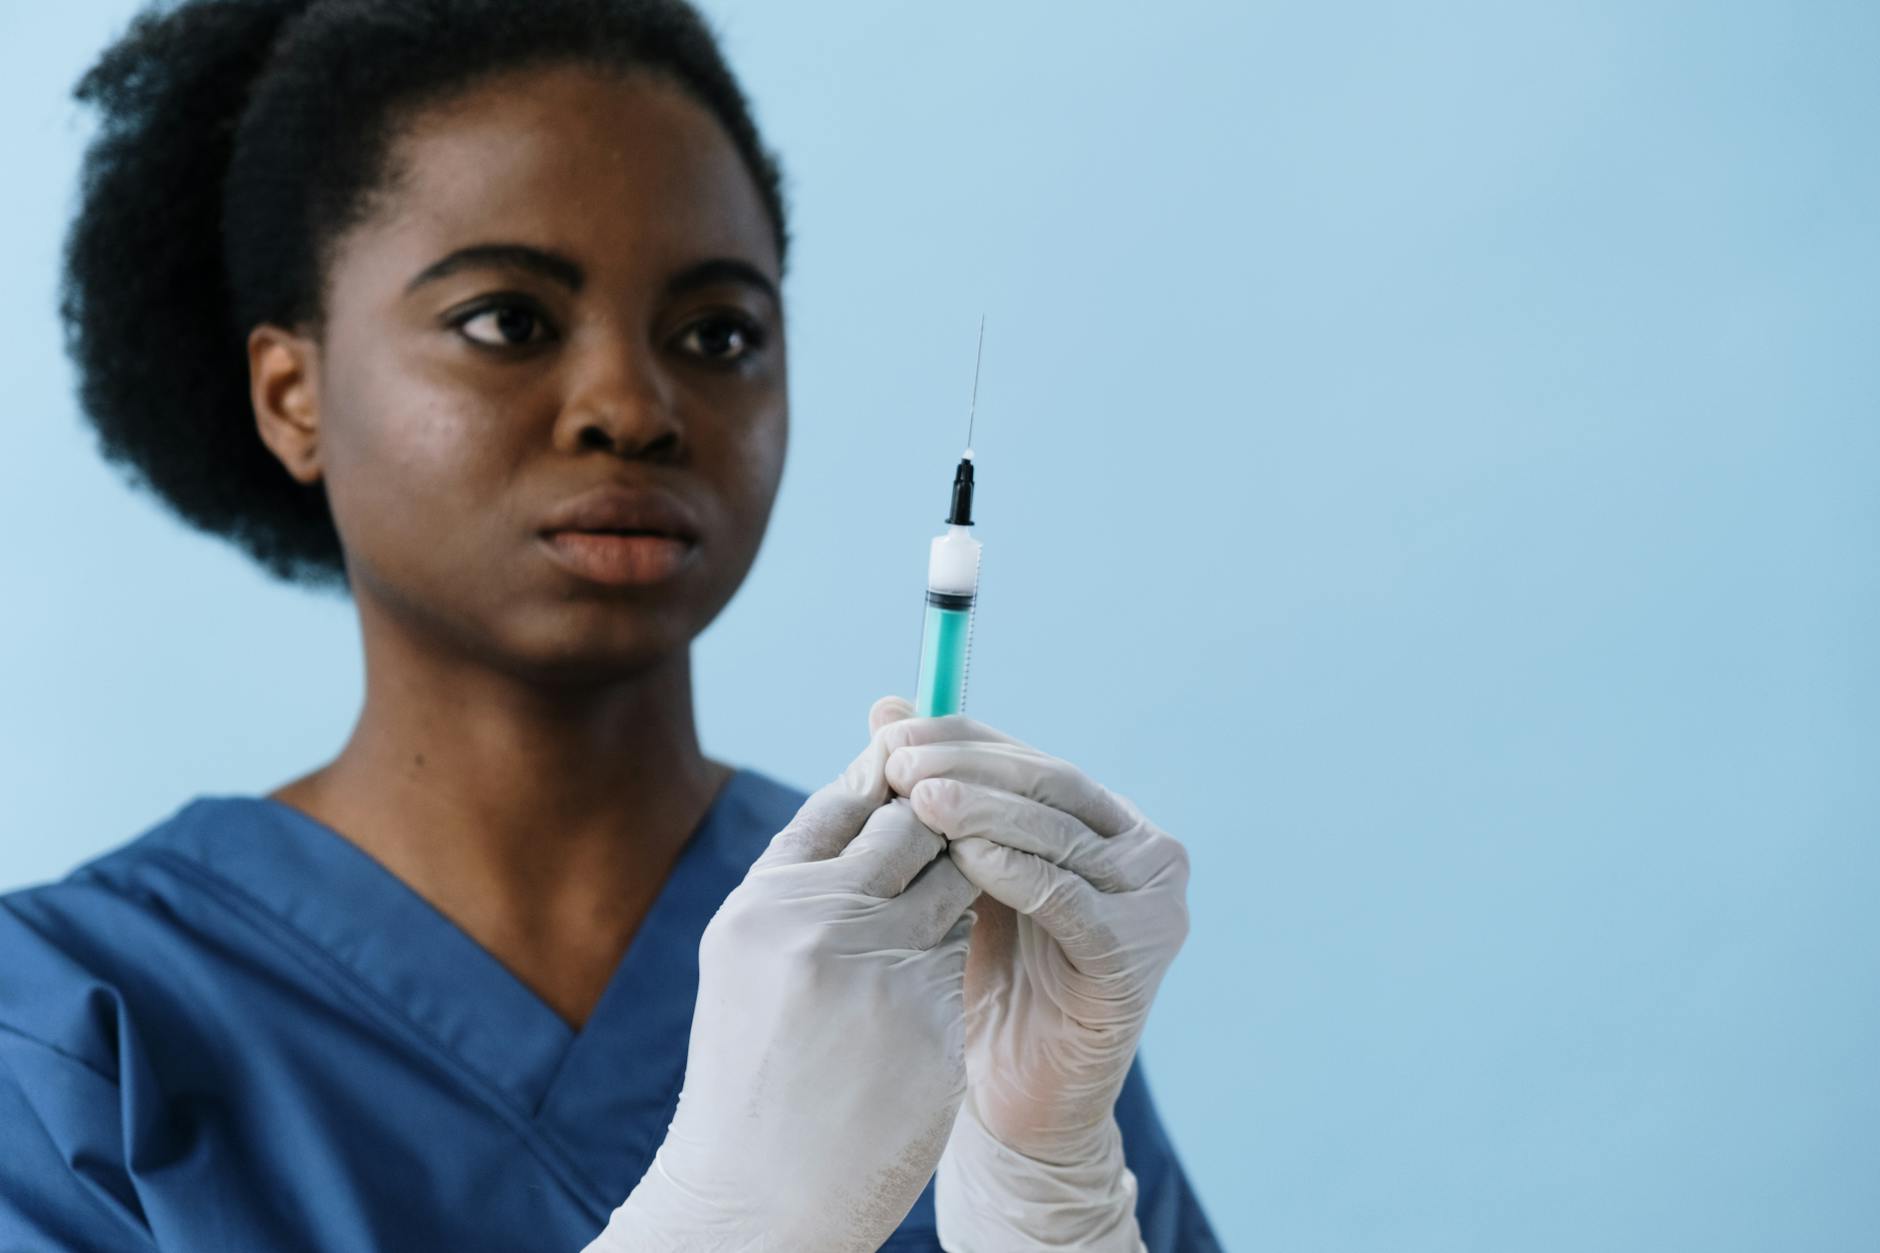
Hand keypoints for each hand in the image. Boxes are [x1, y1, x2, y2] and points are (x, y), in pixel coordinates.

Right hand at [584, 701, 978, 1251]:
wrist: (757, 1194)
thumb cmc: (752, 1066)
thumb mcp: (749, 956)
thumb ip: (805, 877)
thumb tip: (874, 785)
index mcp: (766, 900)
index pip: (844, 801)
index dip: (886, 783)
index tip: (913, 780)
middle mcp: (820, 922)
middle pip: (916, 828)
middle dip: (938, 828)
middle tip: (944, 843)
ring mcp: (881, 972)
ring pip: (957, 887)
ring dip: (953, 896)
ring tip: (916, 936)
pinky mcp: (932, 1021)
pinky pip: (963, 959)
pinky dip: (951, 967)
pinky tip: (917, 1006)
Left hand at [876, 700, 1190, 1250]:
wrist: (1016, 1102)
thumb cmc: (980, 982)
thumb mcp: (955, 875)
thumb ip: (936, 796)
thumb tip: (885, 705)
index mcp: (1108, 824)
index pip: (1031, 761)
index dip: (961, 740)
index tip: (891, 730)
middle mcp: (1145, 853)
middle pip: (1049, 787)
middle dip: (967, 768)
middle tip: (897, 760)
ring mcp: (1153, 902)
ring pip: (1057, 835)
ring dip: (983, 810)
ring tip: (917, 796)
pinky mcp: (1138, 954)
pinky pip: (1068, 900)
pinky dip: (1016, 871)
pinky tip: (964, 854)